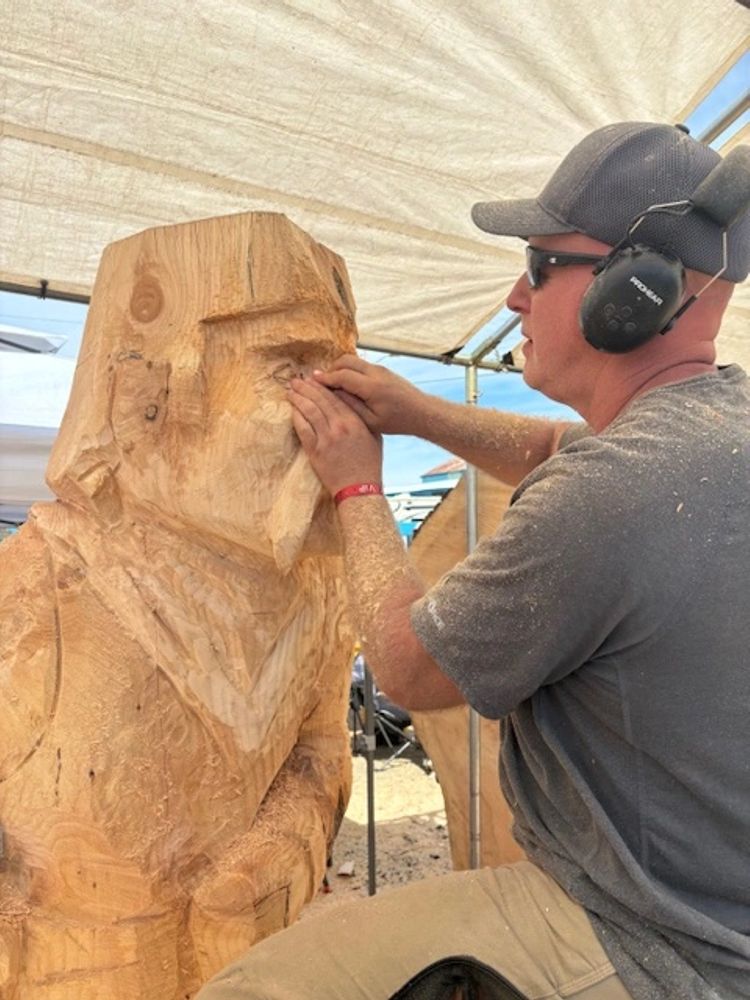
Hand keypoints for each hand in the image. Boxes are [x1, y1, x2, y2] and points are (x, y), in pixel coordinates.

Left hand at [288, 377, 382, 495]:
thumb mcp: (374, 437)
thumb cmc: (369, 465)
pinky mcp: (315, 450)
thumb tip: (353, 404)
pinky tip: (292, 408)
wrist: (360, 489)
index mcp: (356, 422)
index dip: (323, 386)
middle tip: (297, 380)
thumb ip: (364, 419)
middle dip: (307, 387)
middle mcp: (340, 426)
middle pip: (320, 400)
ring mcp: (326, 438)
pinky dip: (296, 416)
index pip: (336, 397)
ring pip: (309, 411)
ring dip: (299, 398)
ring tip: (291, 390)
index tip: (314, 379)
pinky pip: (302, 428)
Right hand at [312, 355, 427, 434]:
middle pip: (345, 361)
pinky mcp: (383, 370)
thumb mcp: (370, 420)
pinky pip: (361, 364)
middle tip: (320, 381)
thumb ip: (350, 406)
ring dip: (340, 368)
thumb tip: (332, 393)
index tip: (312, 381)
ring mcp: (380, 369)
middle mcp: (376, 373)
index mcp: (372, 387)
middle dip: (330, 369)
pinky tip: (346, 383)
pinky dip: (349, 369)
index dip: (325, 378)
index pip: (342, 375)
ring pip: (353, 360)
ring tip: (332, 383)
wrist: (421, 412)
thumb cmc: (397, 421)